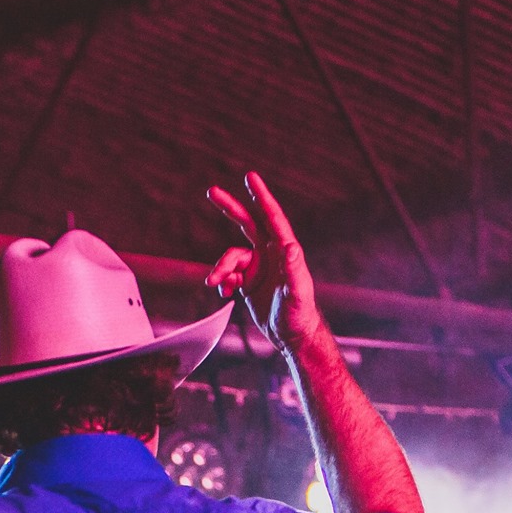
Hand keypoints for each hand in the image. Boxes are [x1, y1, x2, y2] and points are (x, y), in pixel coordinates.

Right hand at [205, 173, 325, 352]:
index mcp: (283, 250)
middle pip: (247, 224)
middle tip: (212, 191)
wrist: (291, 335)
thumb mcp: (297, 292)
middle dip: (229, 208)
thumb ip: (293, 269)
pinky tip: (226, 293)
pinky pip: (228, 274)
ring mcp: (258, 267)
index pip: (271, 217)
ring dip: (220, 268)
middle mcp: (270, 254)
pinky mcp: (248, 281)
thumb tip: (291, 247)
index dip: (260, 196)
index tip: (250, 177)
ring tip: (215, 284)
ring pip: (230, 257)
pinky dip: (223, 282)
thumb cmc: (299, 313)